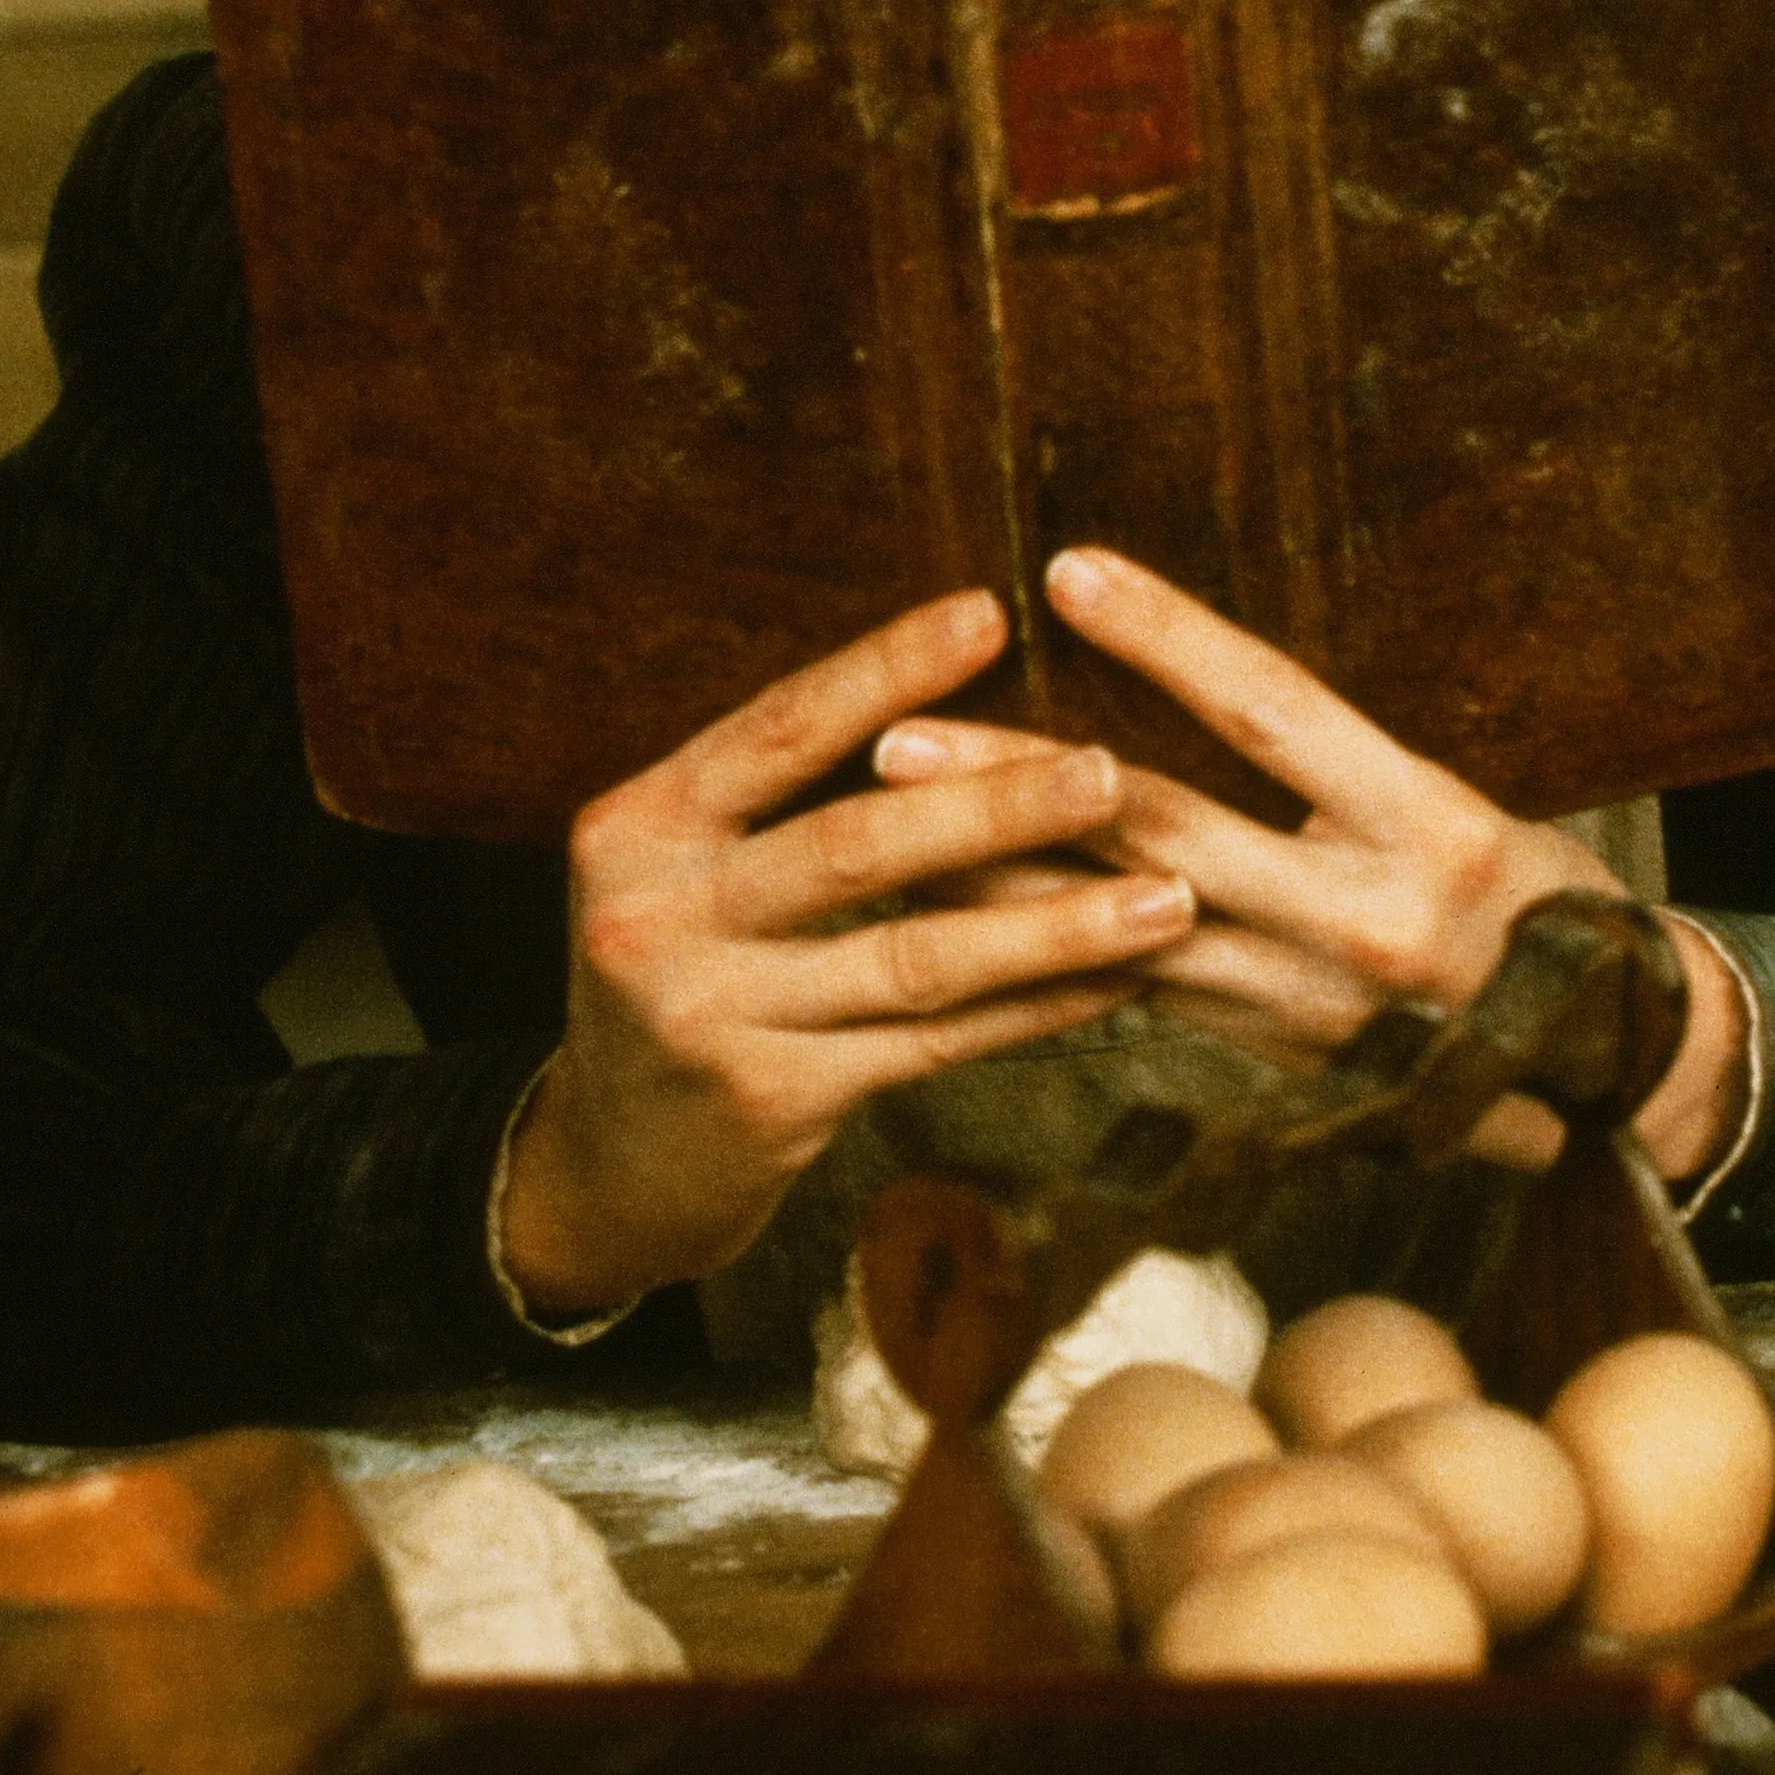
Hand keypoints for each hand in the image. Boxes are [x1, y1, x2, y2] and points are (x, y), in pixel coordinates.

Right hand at [495, 585, 1197, 1318]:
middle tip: (1111, 773)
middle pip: (854, 846)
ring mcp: (711, 1017)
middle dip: (994, 807)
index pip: (775, 731)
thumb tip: (947, 695)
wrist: (609, 1158)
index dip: (884, 669)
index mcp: (637, 826)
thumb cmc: (683, 971)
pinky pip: (932, 1044)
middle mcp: (657, 917)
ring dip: (1052, 926)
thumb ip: (774, 796)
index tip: (988, 616)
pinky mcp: (771, 1102)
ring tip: (1165, 896)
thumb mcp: (680, 867)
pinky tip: (1114, 983)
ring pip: (914, 958)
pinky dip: (1032, 1008)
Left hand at [873, 548, 1749, 1187]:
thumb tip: (1195, 669)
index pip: (1275, 710)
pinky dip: (1035, 952)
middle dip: (1019, 787)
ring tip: (887, 832)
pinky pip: (1127, 996)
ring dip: (992, 882)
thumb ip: (1334, 764)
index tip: (1070, 570)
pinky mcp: (1263, 1057)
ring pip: (1116, 929)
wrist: (1606, 1070)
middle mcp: (1361, 922)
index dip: (1170, 636)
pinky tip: (948, 922)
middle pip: (1162, 835)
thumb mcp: (1463, 808)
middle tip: (901, 737)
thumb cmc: (1535, 902)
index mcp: (1429, 827)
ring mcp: (1304, 1007)